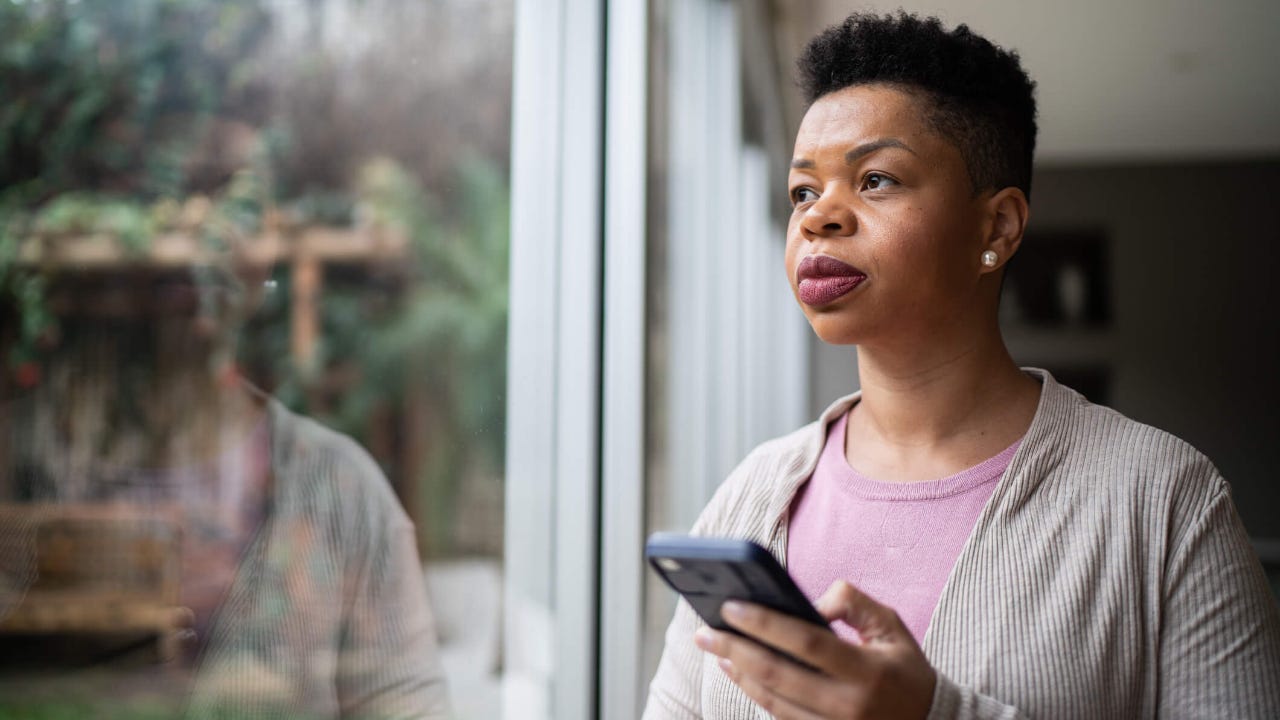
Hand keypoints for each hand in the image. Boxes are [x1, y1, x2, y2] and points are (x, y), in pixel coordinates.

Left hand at [693, 580, 935, 719]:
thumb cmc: (905, 668)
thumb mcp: (891, 626)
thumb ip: (853, 603)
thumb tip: (809, 603)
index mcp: (868, 671)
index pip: (807, 643)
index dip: (765, 624)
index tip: (731, 606)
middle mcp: (849, 706)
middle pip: (779, 676)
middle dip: (735, 650)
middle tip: (705, 631)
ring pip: (773, 702)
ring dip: (738, 673)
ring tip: (715, 647)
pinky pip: (781, 719)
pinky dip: (755, 694)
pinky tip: (737, 670)